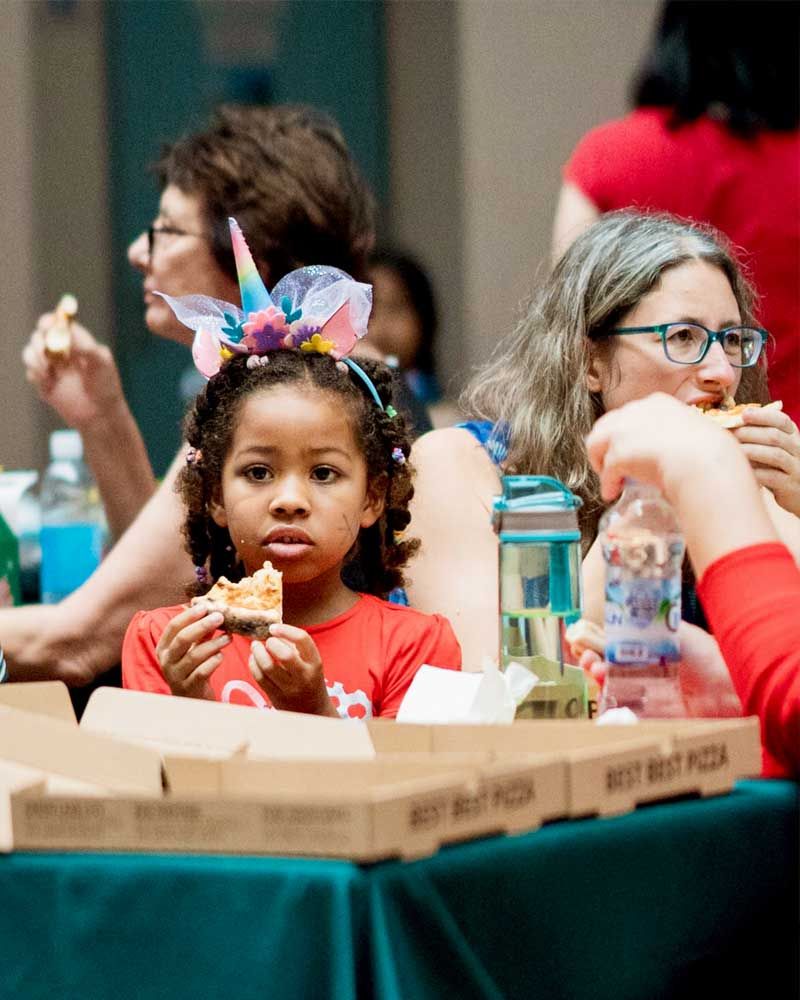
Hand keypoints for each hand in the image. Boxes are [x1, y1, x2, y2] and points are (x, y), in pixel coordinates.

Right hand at [22, 314, 125, 429]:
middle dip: (39, 341)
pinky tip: (50, 383)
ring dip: (35, 358)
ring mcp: (51, 366)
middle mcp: (61, 351)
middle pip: (39, 335)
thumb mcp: (101, 361)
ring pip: (30, 352)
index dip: (49, 322)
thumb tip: (65, 332)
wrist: (100, 414)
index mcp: (76, 341)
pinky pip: (30, 372)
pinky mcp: (43, 382)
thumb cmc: (106, 385)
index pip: (57, 323)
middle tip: (46, 352)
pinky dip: (36, 374)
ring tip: (49, 371)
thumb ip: (85, 345)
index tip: (47, 326)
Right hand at [155, 604, 230, 698]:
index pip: (173, 626)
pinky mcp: (189, 687)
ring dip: (214, 643)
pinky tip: (222, 655)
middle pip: (183, 638)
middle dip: (202, 626)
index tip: (205, 606)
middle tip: (220, 617)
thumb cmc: (191, 668)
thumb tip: (213, 609)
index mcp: (164, 647)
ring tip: (228, 637)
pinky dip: (214, 661)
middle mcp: (167, 660)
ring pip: (194, 655)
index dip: (189, 615)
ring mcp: (176, 675)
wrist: (190, 698)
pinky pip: (202, 671)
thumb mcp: (192, 648)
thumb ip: (200, 632)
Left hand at [249, 623, 336, 715]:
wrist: (312, 711)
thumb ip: (295, 646)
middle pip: (285, 655)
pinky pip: (259, 677)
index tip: (274, 628)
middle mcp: (304, 676)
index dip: (285, 629)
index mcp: (315, 663)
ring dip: (257, 652)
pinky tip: (254, 658)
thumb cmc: (309, 680)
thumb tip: (273, 631)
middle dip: (271, 643)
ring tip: (256, 646)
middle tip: (267, 640)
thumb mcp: (310, 663)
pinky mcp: (275, 696)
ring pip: (268, 667)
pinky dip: (253, 664)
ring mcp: (289, 688)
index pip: (302, 639)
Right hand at [578, 622, 741, 716]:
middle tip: (589, 662)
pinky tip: (606, 705)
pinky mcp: (656, 720)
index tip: (587, 643)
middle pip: (611, 671)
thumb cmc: (709, 655)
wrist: (732, 688)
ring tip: (598, 676)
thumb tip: (617, 617)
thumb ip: (648, 625)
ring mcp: (651, 699)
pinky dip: (614, 714)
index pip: (616, 649)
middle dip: (595, 665)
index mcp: (651, 653)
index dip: (599, 646)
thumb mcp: (676, 631)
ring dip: (601, 685)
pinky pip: (630, 718)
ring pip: (616, 693)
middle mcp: (649, 675)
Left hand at [586, 393, 738, 501]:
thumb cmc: (711, 451)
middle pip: (607, 426)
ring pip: (596, 444)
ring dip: (600, 462)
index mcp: (658, 403)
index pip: (631, 414)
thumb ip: (682, 436)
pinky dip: (607, 484)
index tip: (631, 447)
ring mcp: (624, 431)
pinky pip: (606, 471)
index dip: (627, 433)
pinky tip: (611, 492)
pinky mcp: (618, 453)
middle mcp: (636, 411)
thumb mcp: (697, 431)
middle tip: (611, 464)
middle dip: (606, 445)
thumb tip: (683, 450)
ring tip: (608, 478)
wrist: (704, 461)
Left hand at [733, 407, 799, 516]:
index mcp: (793, 435)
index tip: (744, 414)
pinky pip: (772, 477)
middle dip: (750, 433)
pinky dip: (756, 472)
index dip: (763, 415)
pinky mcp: (791, 486)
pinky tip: (742, 470)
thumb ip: (759, 436)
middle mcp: (798, 449)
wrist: (799, 492)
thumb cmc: (778, 468)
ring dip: (751, 451)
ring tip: (734, 451)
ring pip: (775, 455)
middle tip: (730, 434)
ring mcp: (797, 468)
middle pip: (775, 436)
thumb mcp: (774, 448)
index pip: (782, 420)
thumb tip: (729, 424)